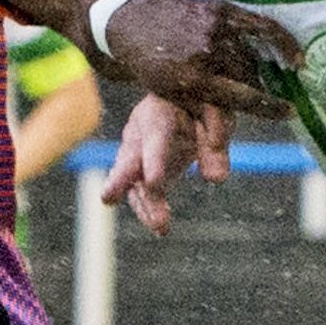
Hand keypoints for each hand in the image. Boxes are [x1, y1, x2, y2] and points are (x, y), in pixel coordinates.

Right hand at [100, 93, 234, 234]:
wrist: (189, 95)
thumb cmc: (203, 98)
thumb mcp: (217, 110)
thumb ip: (217, 137)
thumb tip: (215, 179)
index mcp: (158, 110)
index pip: (155, 137)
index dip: (154, 160)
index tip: (155, 183)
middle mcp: (140, 132)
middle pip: (129, 158)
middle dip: (120, 179)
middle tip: (108, 198)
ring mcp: (137, 151)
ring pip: (134, 181)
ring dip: (145, 205)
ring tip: (161, 227)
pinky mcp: (143, 168)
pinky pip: (142, 191)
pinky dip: (150, 209)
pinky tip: (161, 228)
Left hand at [101, 0, 301, 120]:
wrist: (132, 19)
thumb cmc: (152, 65)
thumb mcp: (171, 95)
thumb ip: (203, 113)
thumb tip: (227, 141)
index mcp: (192, 81)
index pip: (242, 98)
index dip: (270, 108)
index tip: (291, 113)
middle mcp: (205, 55)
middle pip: (249, 76)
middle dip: (261, 89)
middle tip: (272, 97)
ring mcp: (213, 29)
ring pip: (253, 55)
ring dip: (264, 68)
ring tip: (277, 75)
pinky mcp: (220, 9)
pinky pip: (258, 26)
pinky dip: (279, 39)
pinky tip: (293, 53)